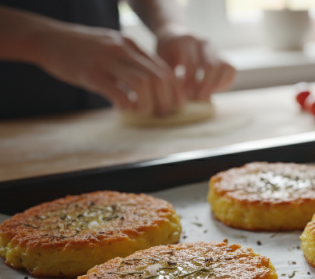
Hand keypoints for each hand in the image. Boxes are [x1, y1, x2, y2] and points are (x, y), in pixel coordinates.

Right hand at [38, 25, 181, 114]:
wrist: (47, 38)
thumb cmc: (82, 48)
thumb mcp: (112, 47)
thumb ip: (131, 61)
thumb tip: (152, 84)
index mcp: (131, 45)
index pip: (164, 69)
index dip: (175, 90)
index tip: (177, 105)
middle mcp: (123, 51)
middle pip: (158, 78)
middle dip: (166, 100)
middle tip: (162, 114)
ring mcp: (107, 61)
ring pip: (143, 85)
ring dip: (148, 104)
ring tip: (142, 112)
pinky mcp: (90, 74)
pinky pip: (117, 93)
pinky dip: (126, 105)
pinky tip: (123, 110)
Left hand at [156, 32, 235, 100]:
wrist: (175, 35)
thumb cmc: (166, 51)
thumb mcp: (162, 59)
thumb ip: (169, 74)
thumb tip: (177, 96)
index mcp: (185, 41)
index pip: (192, 64)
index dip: (190, 81)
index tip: (185, 95)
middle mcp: (202, 42)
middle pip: (210, 65)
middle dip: (205, 85)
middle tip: (198, 98)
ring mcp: (214, 47)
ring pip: (223, 66)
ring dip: (216, 84)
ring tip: (206, 95)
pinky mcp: (222, 54)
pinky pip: (230, 69)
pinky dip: (224, 81)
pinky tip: (214, 89)